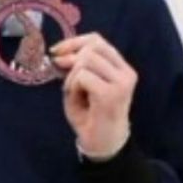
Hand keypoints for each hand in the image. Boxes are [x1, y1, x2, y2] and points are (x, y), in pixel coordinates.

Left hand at [51, 33, 137, 159]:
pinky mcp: (111, 94)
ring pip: (86, 60)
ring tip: (74, 92)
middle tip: (65, 76)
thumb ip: (74, 67)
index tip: (56, 51)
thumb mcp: (80, 85)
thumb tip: (59, 53)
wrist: (102, 142)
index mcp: (121, 67)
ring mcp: (121, 83)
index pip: (97, 40)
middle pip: (92, 46)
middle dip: (71, 59)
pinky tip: (77, 98)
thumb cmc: (90, 114)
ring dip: (72, 76)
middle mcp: (126, 72)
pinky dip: (73, 85)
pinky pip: (83, 76)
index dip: (73, 42)